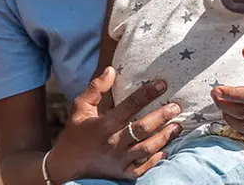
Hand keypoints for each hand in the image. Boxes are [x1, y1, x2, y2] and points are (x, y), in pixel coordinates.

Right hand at [46, 67, 182, 181]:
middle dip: (162, 116)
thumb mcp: (80, 108)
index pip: (130, 105)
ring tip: (177, 126)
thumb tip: (111, 70)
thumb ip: (96, 89)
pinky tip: (166, 150)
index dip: (147, 93)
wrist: (66, 167)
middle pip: (143, 127)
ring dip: (165, 137)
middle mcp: (114, 142)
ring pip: (147, 148)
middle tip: (176, 107)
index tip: (162, 84)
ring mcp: (119, 160)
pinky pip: (144, 167)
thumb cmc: (74, 134)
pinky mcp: (123, 174)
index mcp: (104, 124)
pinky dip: (156, 159)